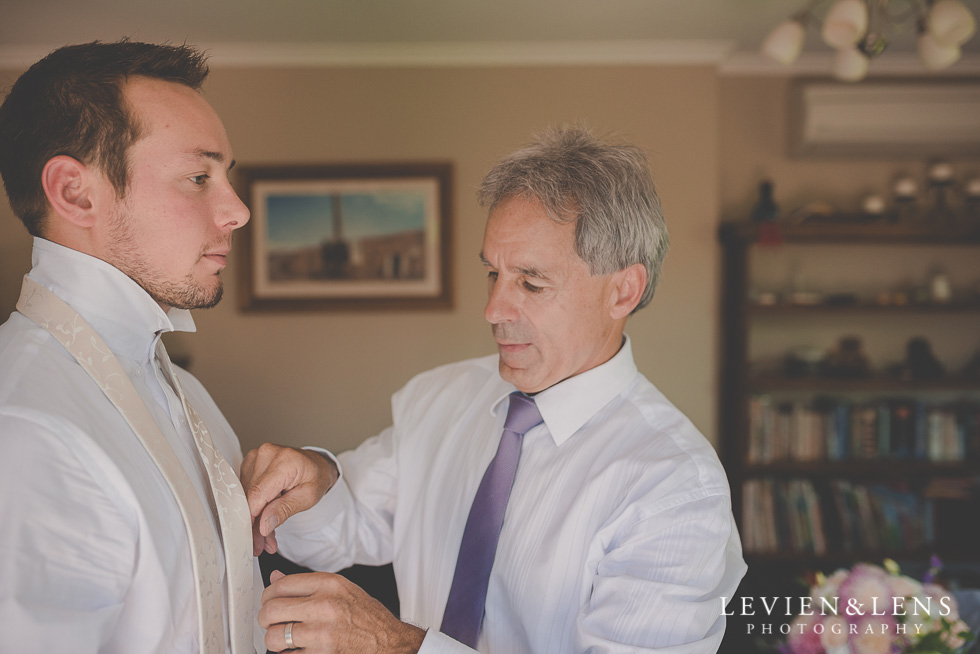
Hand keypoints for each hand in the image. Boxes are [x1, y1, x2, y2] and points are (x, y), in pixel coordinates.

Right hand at [241, 443, 337, 555]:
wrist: (316, 465)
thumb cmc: (316, 478)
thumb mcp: (308, 497)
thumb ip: (285, 509)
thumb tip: (264, 525)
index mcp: (284, 461)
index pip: (257, 494)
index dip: (252, 520)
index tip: (254, 540)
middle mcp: (266, 455)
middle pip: (250, 497)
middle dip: (256, 525)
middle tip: (263, 545)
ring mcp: (256, 457)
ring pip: (246, 496)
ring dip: (255, 520)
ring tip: (267, 536)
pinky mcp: (250, 463)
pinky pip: (246, 490)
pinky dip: (255, 508)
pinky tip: (264, 521)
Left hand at [261, 570, 425, 653]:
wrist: (389, 643)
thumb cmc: (368, 617)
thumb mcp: (342, 590)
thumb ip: (308, 585)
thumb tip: (276, 579)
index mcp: (329, 585)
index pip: (281, 585)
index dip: (268, 594)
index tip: (269, 601)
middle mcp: (324, 606)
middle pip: (272, 609)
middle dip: (266, 618)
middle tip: (271, 621)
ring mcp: (321, 633)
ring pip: (274, 636)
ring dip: (274, 639)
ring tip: (283, 637)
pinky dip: (287, 653)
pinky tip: (297, 648)